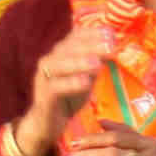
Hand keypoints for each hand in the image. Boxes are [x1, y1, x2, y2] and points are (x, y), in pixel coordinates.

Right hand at [12, 20, 112, 155]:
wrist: (47, 122)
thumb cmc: (68, 97)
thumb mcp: (86, 77)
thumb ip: (96, 62)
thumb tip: (112, 46)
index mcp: (60, 54)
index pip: (75, 36)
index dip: (93, 33)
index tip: (112, 33)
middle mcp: (50, 61)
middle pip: (69, 48)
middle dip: (90, 45)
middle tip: (110, 46)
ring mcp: (44, 78)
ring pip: (59, 65)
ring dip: (79, 62)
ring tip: (97, 63)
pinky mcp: (44, 96)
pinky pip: (56, 87)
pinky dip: (70, 83)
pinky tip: (85, 82)